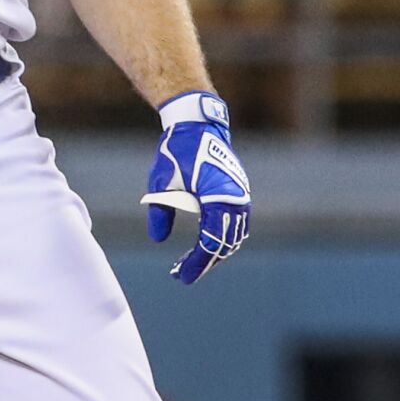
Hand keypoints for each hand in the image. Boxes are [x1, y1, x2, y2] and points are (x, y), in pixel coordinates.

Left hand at [141, 91, 251, 283]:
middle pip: (225, 243)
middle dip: (205, 262)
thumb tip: (159, 238)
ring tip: (192, 262)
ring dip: (215, 250)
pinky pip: (235, 222)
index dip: (196, 263)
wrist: (198, 124)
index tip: (181, 276)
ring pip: (234, 235)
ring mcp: (240, 194)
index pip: (211, 242)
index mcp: (219, 198)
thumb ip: (160, 212)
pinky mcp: (238, 191)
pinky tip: (204, 243)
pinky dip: (222, 236)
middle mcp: (236, 198)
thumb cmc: (178, 151)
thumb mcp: (161, 181)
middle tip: (181, 273)